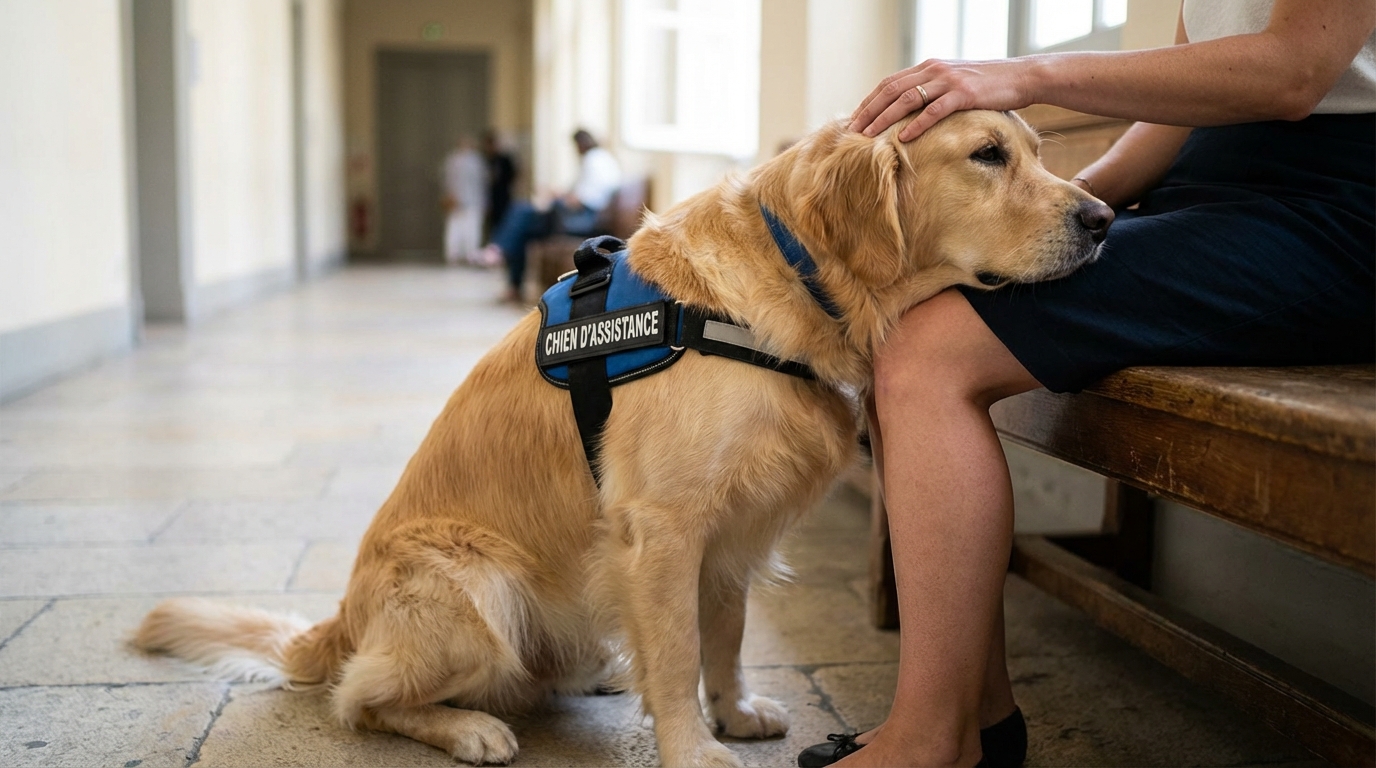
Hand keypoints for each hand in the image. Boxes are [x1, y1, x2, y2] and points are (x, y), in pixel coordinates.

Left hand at [849, 58, 1035, 141]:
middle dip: (869, 111)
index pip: (889, 83)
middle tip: (852, 131)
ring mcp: (948, 81)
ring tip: (869, 136)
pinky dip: (917, 124)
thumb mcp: (954, 83)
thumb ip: (932, 91)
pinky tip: (904, 138)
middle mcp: (933, 70)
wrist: (1021, 77)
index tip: (855, 119)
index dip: (869, 101)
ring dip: (884, 118)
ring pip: (906, 99)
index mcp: (928, 67)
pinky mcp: (963, 94)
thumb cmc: (987, 86)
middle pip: (890, 90)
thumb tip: (910, 112)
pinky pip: (934, 110)